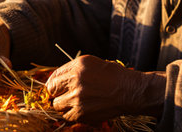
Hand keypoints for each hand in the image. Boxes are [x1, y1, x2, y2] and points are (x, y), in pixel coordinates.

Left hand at [45, 55, 165, 122]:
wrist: (129, 91)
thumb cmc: (112, 75)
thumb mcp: (91, 63)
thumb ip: (71, 70)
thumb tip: (55, 80)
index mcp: (77, 66)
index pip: (53, 77)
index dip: (54, 83)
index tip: (57, 87)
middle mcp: (76, 81)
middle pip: (52, 91)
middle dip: (57, 93)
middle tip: (66, 94)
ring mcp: (77, 98)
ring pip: (57, 106)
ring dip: (64, 105)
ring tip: (76, 102)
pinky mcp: (82, 113)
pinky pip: (67, 117)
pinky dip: (72, 114)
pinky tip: (82, 109)